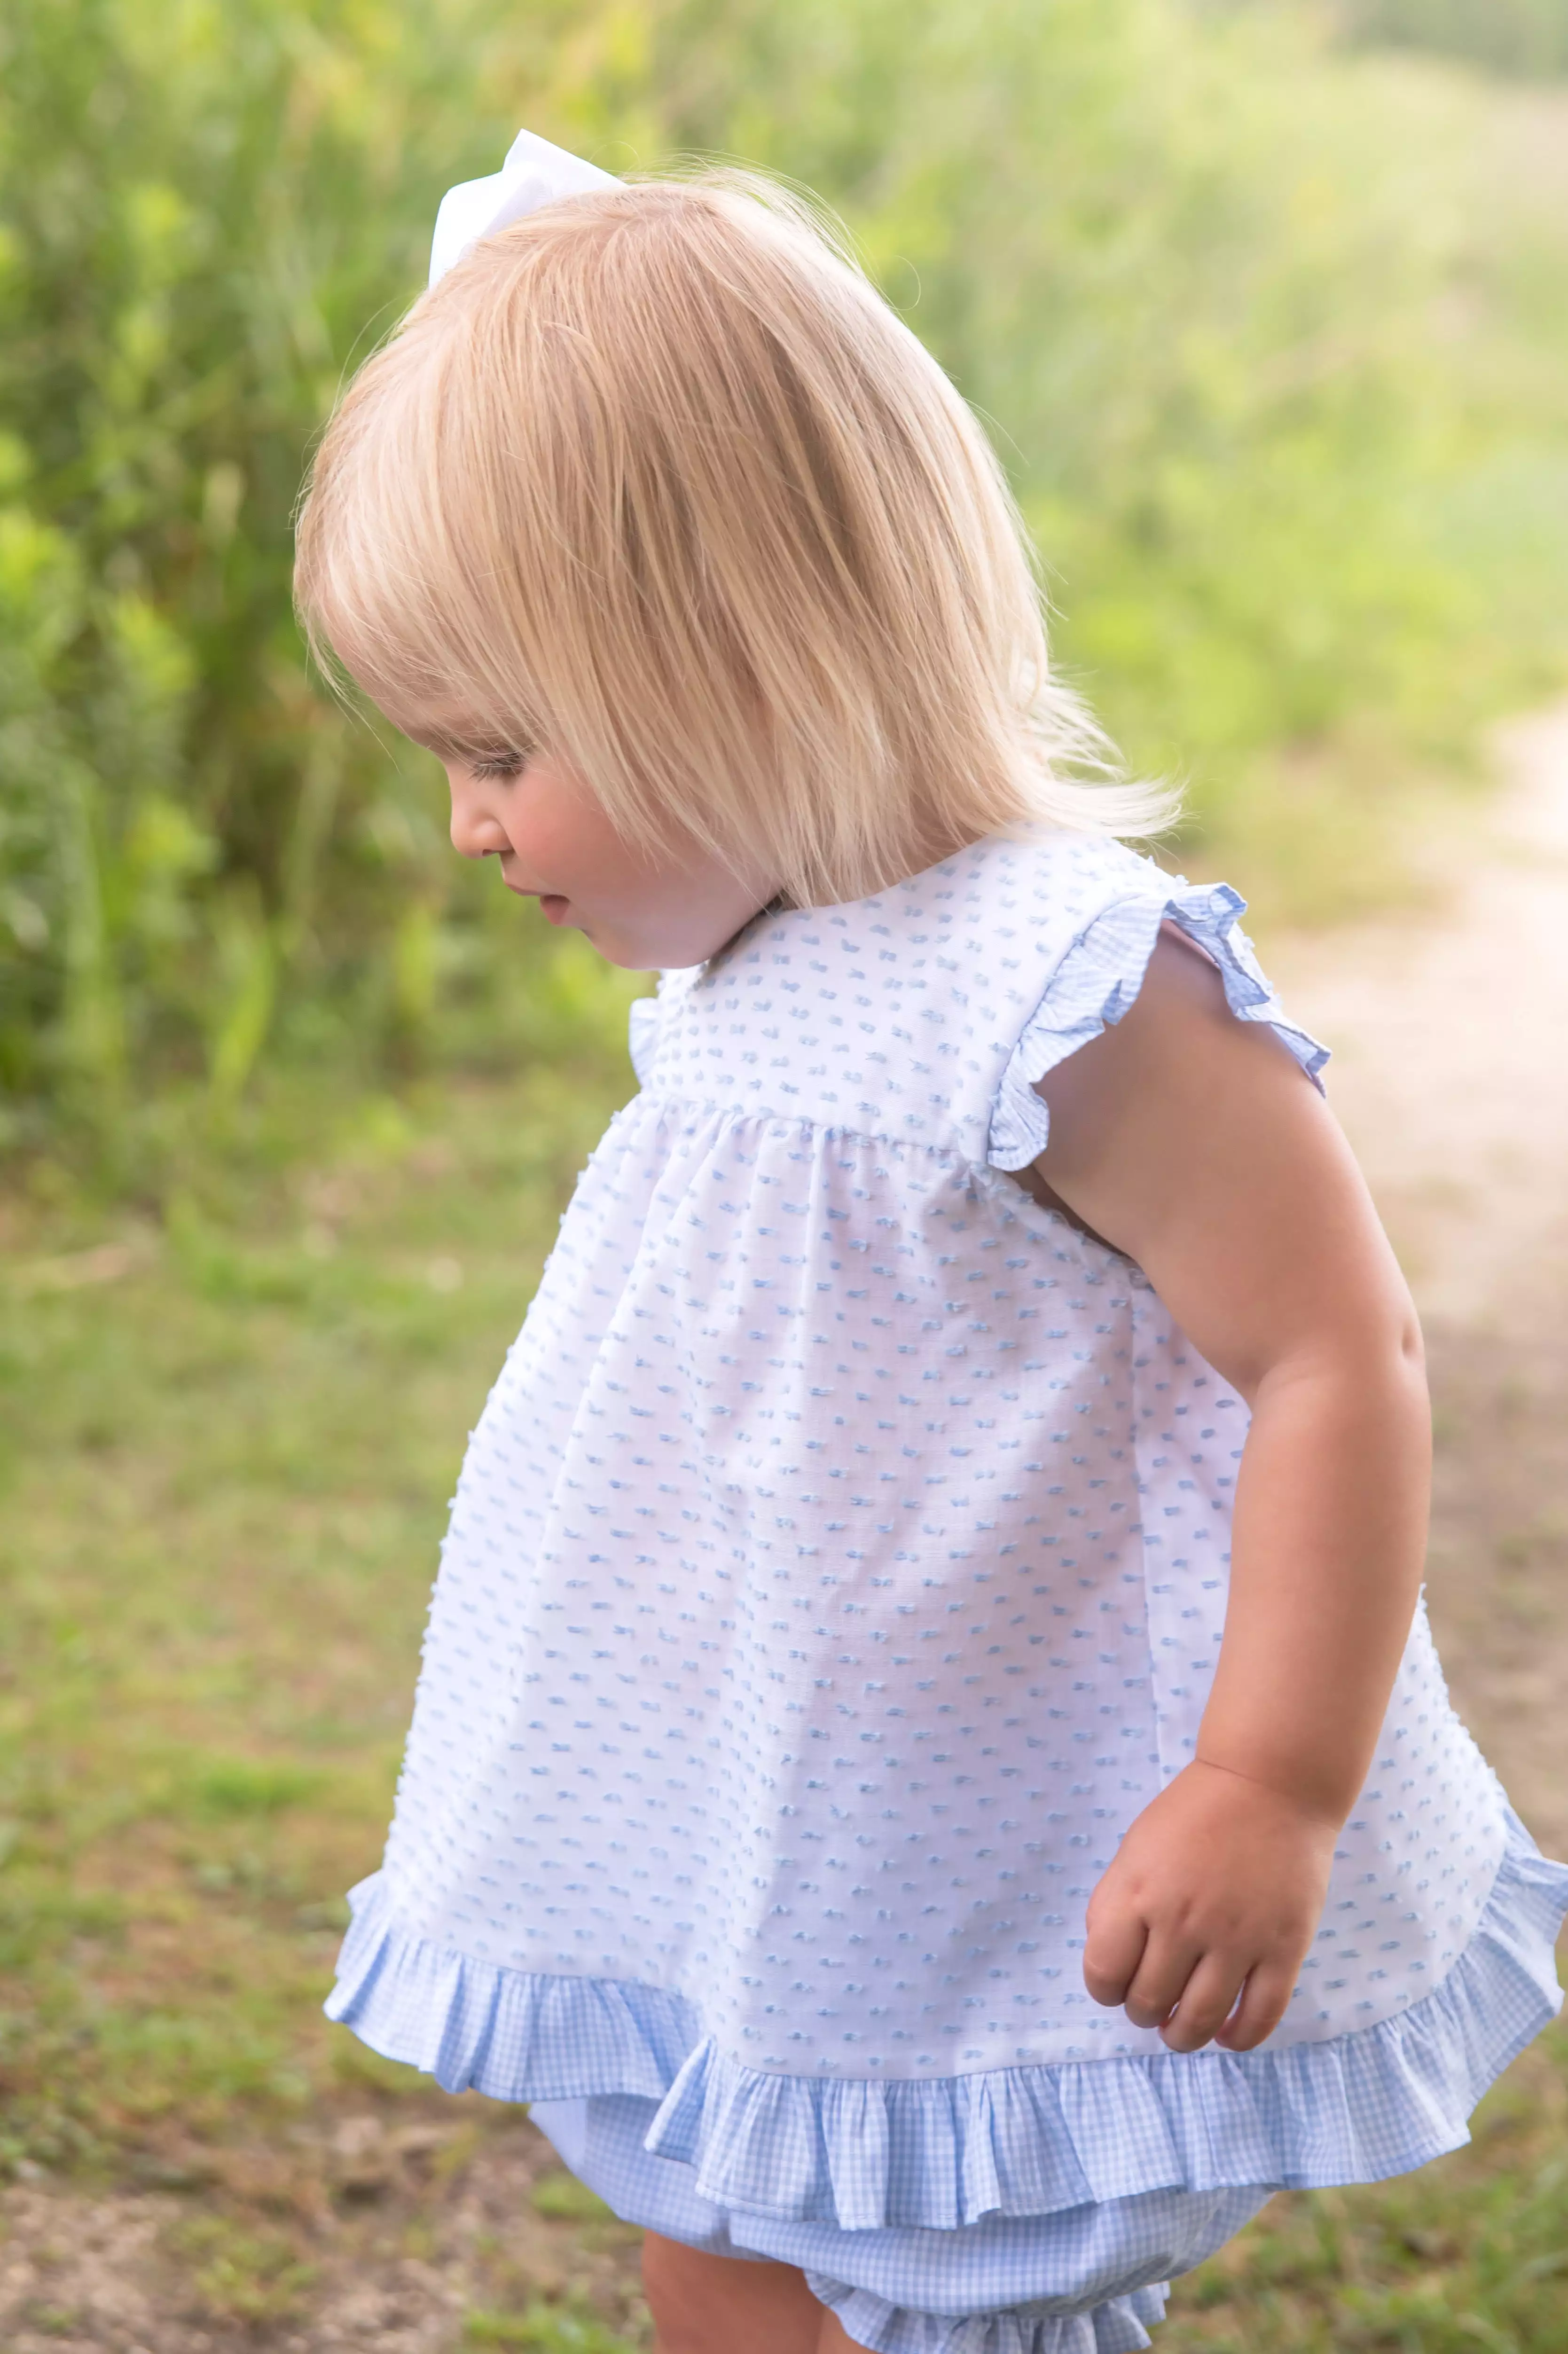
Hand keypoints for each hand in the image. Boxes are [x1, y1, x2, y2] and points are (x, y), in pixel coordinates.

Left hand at [1082, 1759, 1337, 2051]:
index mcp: (1138, 1892)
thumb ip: (1114, 1904)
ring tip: (1182, 2028)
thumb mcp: (1135, 1849)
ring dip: (1183, 2035)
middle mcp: (1183, 1921)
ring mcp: (1236, 1939)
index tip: (1117, 1985)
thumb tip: (1110, 1965)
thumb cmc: (1195, 1814)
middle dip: (1145, 2011)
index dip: (1106, 1989)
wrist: (1270, 1785)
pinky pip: (1258, 2018)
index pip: (1104, 1973)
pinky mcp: (1283, 1949)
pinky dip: (1237, 2038)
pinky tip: (1226, 2033)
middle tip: (1154, 2002)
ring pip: (1199, 2021)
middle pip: (1149, 2002)